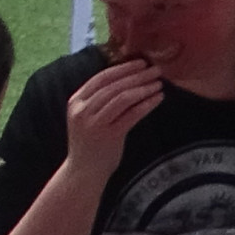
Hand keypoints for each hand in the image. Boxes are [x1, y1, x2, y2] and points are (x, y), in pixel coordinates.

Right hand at [60, 56, 165, 181]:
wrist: (83, 172)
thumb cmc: (90, 141)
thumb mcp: (87, 116)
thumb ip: (99, 98)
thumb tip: (129, 75)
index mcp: (75, 102)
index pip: (101, 78)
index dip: (123, 68)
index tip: (141, 62)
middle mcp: (82, 111)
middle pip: (114, 86)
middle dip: (137, 76)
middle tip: (156, 69)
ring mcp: (94, 124)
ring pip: (123, 98)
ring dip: (144, 88)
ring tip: (159, 83)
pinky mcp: (108, 136)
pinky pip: (132, 114)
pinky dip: (147, 104)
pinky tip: (158, 98)